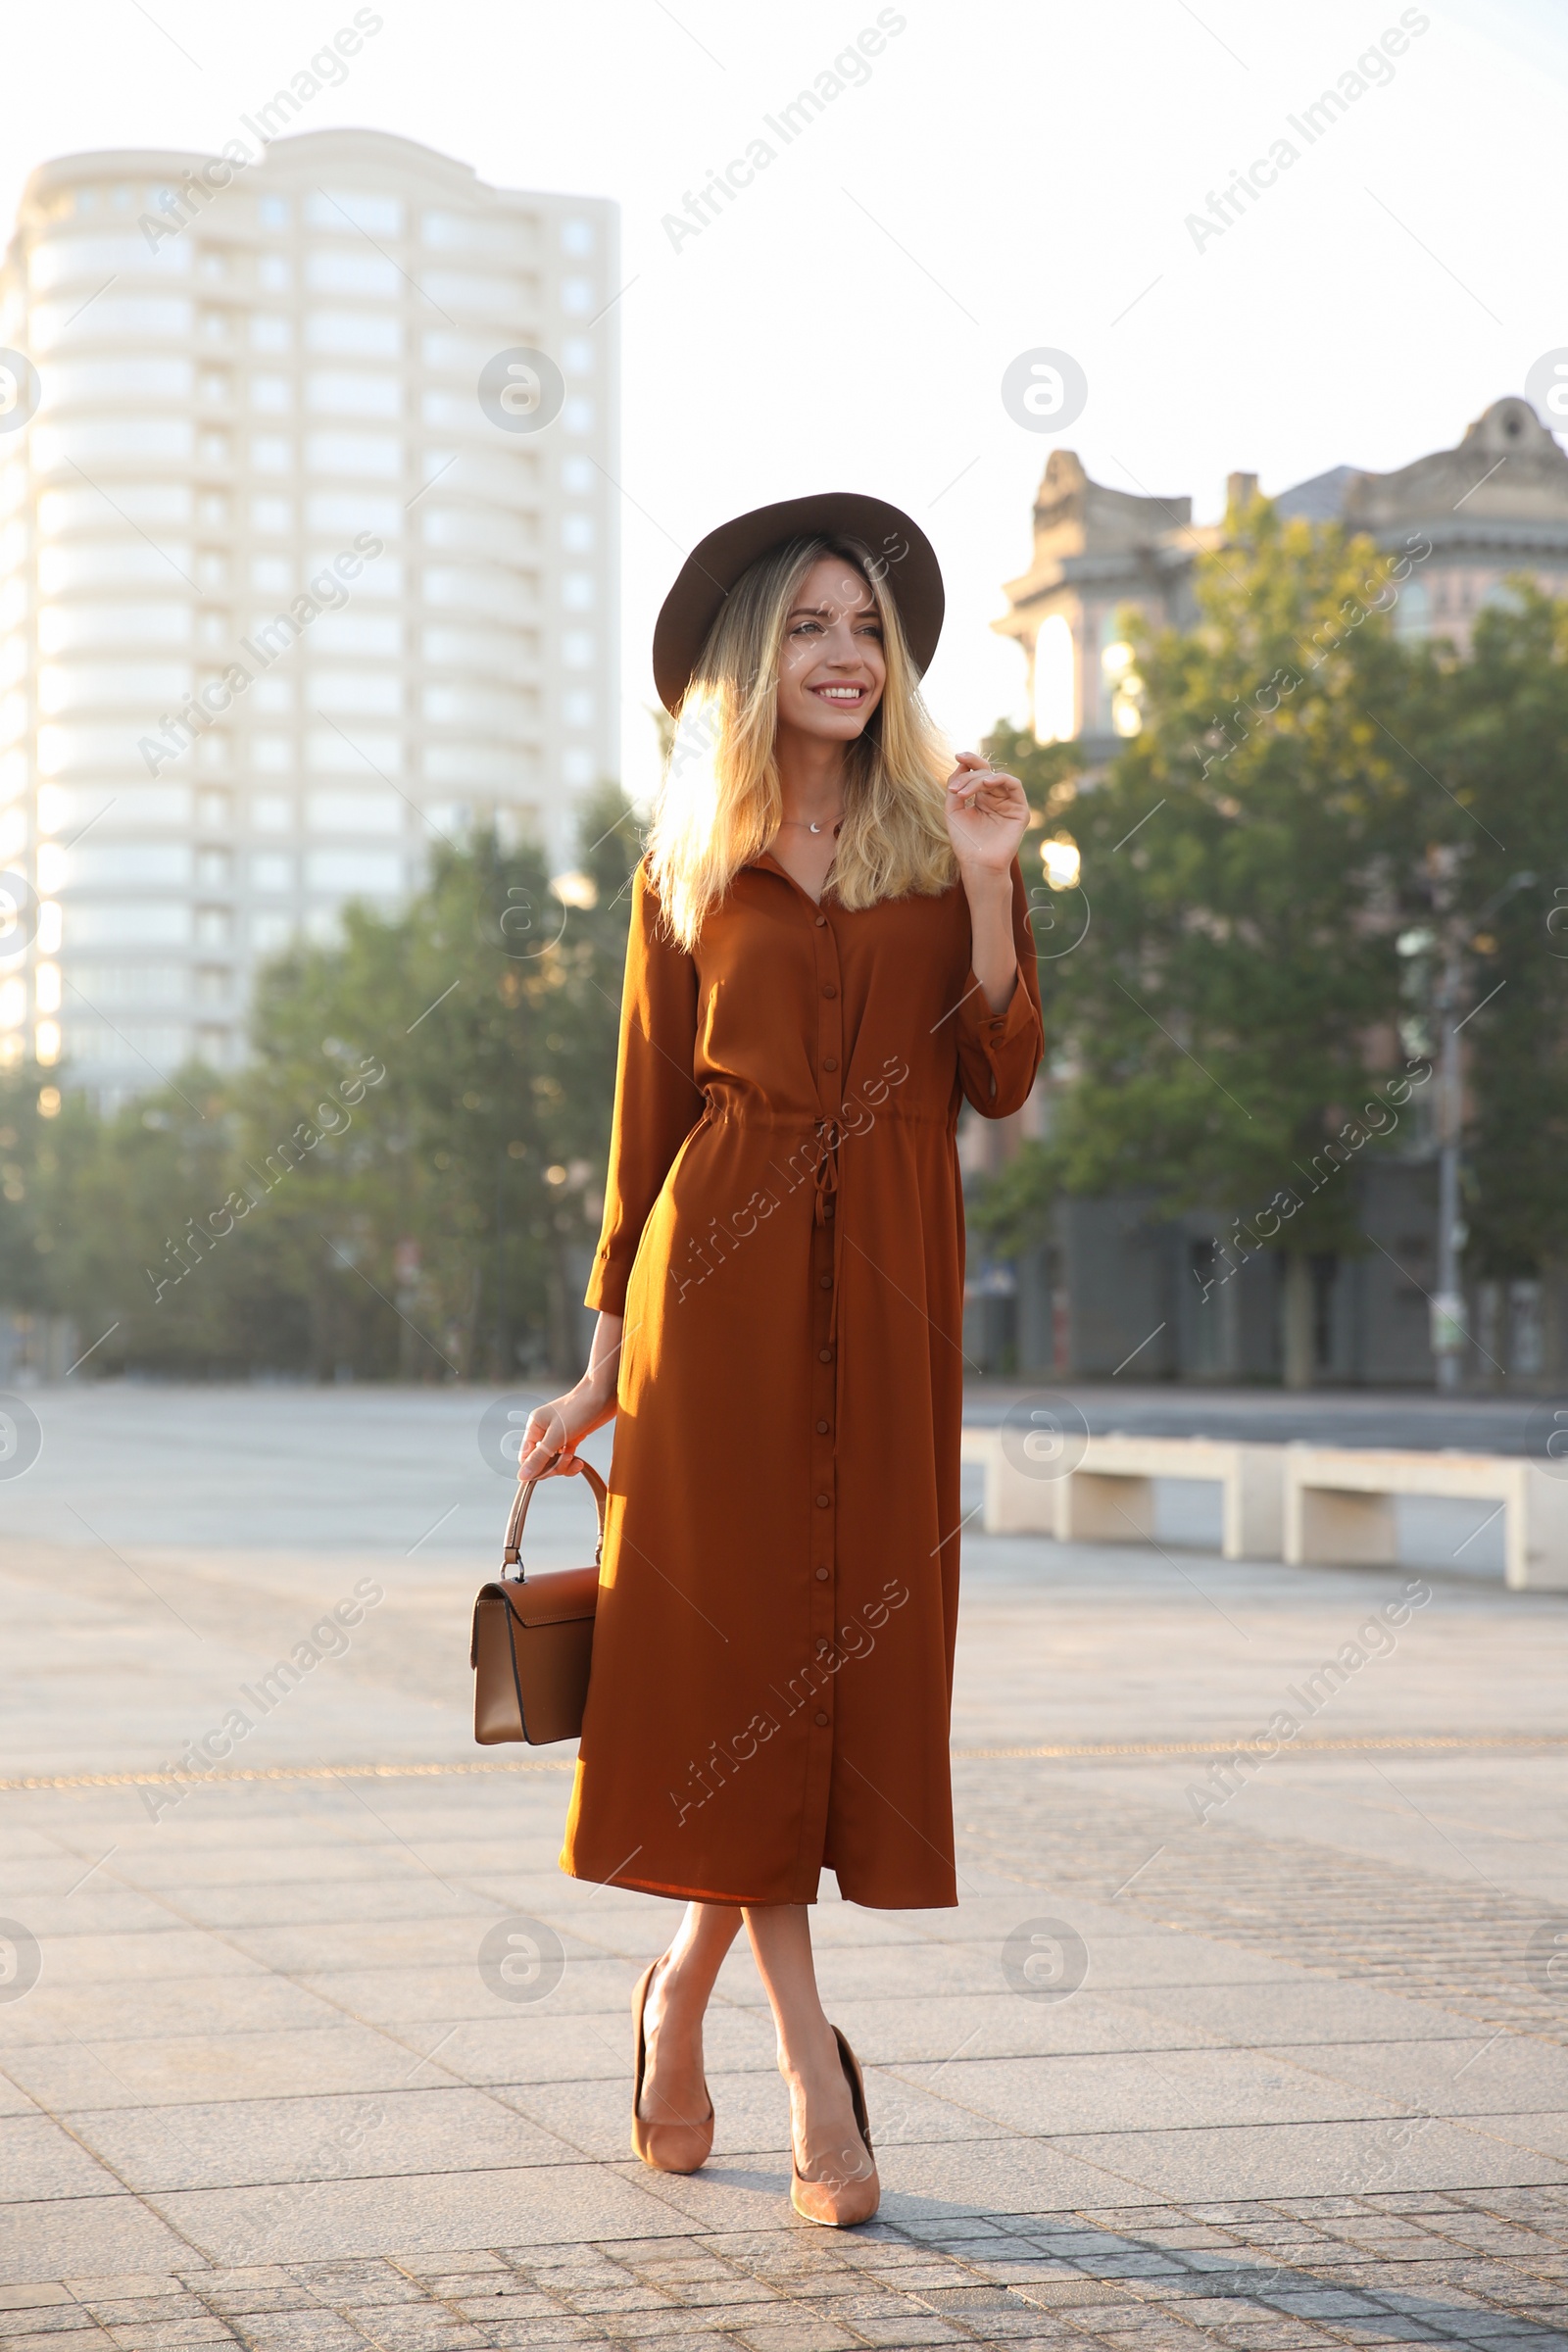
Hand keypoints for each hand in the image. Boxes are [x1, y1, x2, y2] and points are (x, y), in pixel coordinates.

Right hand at [515, 1379, 613, 1484]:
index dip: (536, 1468)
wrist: (604, 1393)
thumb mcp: (557, 1435)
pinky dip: (571, 1462)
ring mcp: (558, 1435)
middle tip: (567, 1461)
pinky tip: (579, 1462)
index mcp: (534, 1426)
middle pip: (540, 1460)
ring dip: (564, 1466)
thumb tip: (521, 1476)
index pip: (526, 1456)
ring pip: (554, 1461)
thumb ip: (539, 1457)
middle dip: (553, 1466)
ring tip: (575, 1460)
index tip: (551, 1472)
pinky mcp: (572, 1437)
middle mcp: (544, 1431)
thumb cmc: (579, 1409)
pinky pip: (566, 1457)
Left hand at [945, 752, 1028, 873]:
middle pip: (986, 773)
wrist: (977, 864)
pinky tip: (986, 784)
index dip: (969, 761)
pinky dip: (1000, 779)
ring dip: (979, 780)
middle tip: (955, 790)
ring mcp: (1009, 803)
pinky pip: (1014, 785)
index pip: (978, 772)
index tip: (957, 755)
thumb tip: (962, 763)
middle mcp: (996, 798)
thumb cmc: (965, 841)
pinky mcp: (1020, 809)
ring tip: (964, 793)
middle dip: (969, 776)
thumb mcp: (953, 810)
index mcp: (982, 798)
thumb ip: (955, 786)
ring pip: (997, 778)